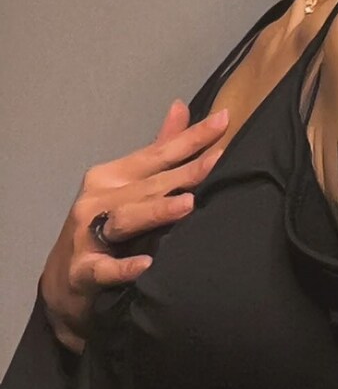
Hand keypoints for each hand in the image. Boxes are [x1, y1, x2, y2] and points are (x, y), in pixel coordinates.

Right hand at [38, 99, 229, 353]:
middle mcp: (98, 199)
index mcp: (112, 175)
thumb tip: (181, 106)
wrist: (63, 282)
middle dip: (185, 172)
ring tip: (188, 203)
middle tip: (218, 159)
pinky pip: (104, 269)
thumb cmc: (103, 225)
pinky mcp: (83, 272)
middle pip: (149, 184)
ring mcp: (86, 235)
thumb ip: (158, 149)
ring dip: (157, 211)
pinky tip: (146, 265)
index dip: (191, 137)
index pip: (158, 153)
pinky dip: (123, 268)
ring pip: (126, 219)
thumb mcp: (128, 185)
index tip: (224, 119)